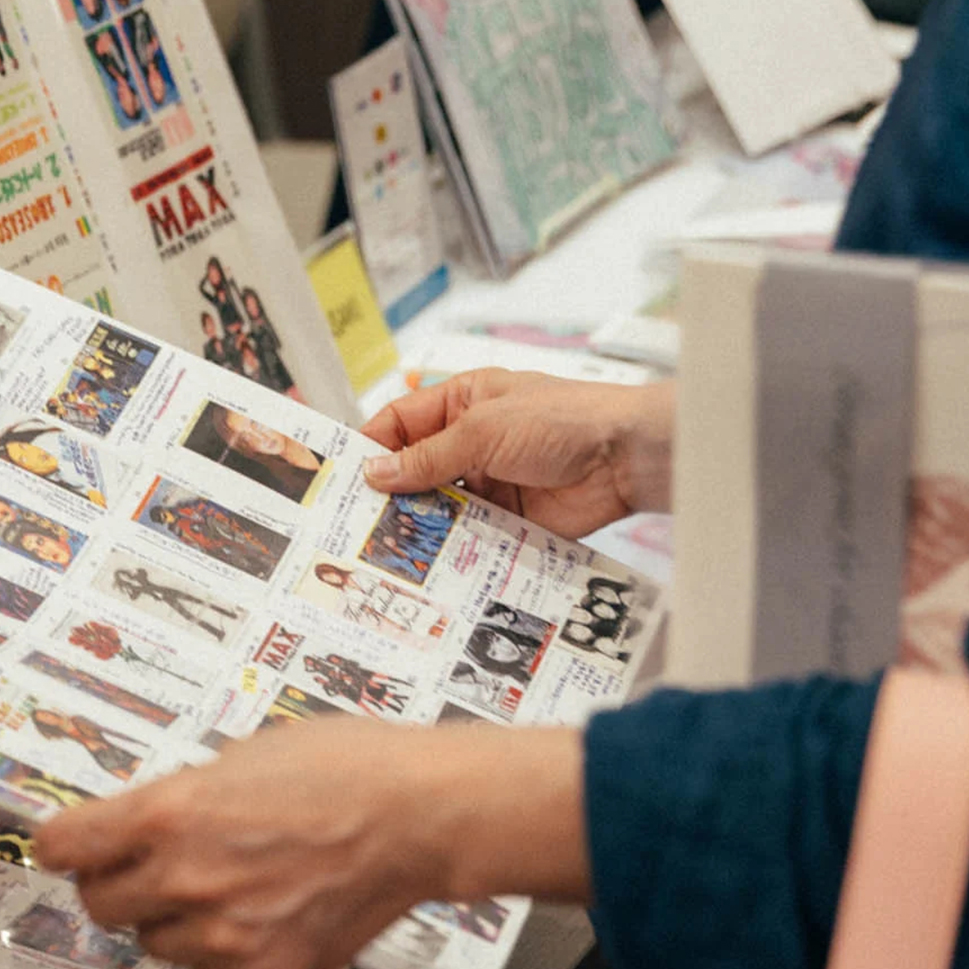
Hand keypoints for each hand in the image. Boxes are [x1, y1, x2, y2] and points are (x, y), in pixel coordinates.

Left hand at [34, 722, 586, 968]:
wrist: (420, 817)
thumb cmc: (345, 766)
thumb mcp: (245, 755)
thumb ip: (185, 796)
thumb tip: (145, 824)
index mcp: (172, 812)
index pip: (65, 845)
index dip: (63, 842)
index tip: (69, 842)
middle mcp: (186, 879)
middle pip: (99, 903)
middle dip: (117, 879)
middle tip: (149, 862)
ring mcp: (224, 935)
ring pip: (155, 944)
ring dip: (172, 918)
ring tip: (224, 883)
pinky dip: (219, 950)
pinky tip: (257, 912)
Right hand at [362, 371, 674, 538]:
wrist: (626, 458)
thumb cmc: (561, 420)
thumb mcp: (482, 431)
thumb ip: (428, 457)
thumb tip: (375, 473)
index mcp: (462, 401)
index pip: (401, 423)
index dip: (372, 448)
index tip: (342, 478)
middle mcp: (472, 441)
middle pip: (417, 470)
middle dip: (391, 494)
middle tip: (355, 525)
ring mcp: (490, 481)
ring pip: (440, 507)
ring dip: (419, 525)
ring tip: (385, 552)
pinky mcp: (509, 518)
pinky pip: (470, 535)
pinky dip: (451, 548)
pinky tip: (428, 566)